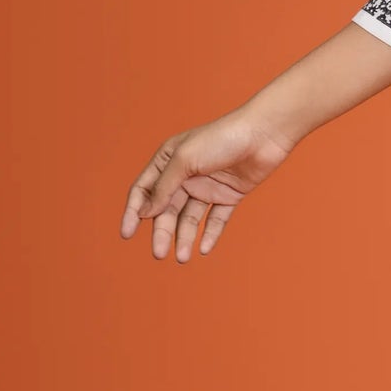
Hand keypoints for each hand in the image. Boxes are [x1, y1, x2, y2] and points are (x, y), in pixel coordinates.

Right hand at [119, 107, 293, 264]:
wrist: (264, 134)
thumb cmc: (222, 138)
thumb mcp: (185, 160)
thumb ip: (164, 187)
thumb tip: (145, 212)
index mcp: (168, 160)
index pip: (144, 190)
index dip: (134, 212)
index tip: (127, 233)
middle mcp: (185, 174)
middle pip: (166, 209)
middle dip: (162, 232)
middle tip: (159, 253)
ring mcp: (207, 186)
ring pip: (190, 218)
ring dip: (184, 237)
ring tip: (182, 257)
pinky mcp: (228, 195)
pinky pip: (215, 219)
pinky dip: (209, 234)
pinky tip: (203, 249)